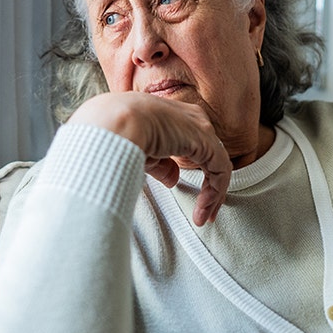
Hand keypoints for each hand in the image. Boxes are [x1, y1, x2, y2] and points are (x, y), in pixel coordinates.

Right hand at [68, 92, 230, 225]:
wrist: (113, 123)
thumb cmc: (115, 132)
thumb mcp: (140, 151)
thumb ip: (160, 164)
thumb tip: (172, 179)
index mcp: (173, 115)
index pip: (193, 144)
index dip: (195, 170)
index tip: (191, 195)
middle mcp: (190, 117)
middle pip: (210, 154)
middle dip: (210, 185)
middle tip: (205, 210)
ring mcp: (200, 127)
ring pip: (217, 164)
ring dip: (213, 194)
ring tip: (205, 217)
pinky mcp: (205, 142)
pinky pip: (220, 171)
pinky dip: (214, 193)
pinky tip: (202, 211)